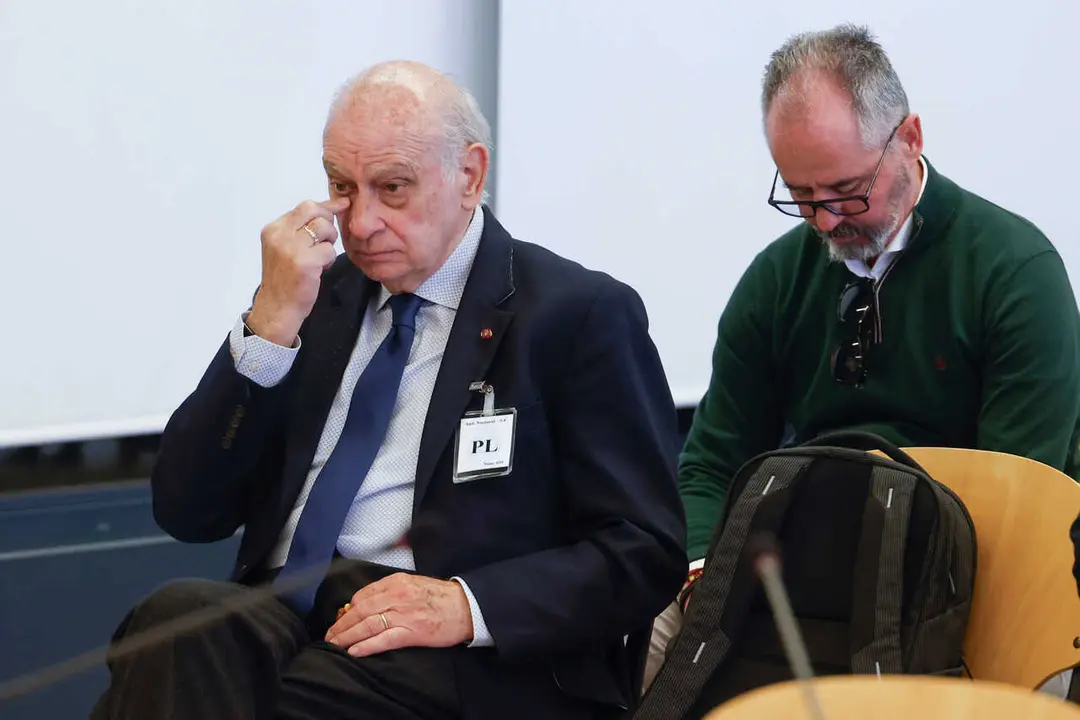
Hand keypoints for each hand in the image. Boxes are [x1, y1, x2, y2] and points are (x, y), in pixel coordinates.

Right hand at [246, 197, 349, 345]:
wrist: (277, 307)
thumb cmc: (284, 279)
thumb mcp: (284, 247)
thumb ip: (300, 228)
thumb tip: (328, 208)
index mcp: (273, 229)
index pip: (304, 206)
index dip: (326, 205)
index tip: (343, 204)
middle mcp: (280, 235)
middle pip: (315, 211)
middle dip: (328, 222)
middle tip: (327, 238)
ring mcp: (291, 248)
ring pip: (324, 228)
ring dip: (329, 242)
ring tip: (320, 257)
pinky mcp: (305, 262)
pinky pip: (330, 250)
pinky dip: (329, 260)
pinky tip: (320, 268)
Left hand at [324, 573, 473, 656]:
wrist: (466, 607)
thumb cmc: (441, 597)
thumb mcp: (414, 584)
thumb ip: (391, 591)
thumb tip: (366, 603)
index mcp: (397, 582)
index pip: (363, 595)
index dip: (348, 609)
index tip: (341, 619)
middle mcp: (398, 596)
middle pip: (361, 611)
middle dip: (341, 625)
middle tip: (329, 635)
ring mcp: (404, 614)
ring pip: (367, 625)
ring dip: (347, 637)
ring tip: (335, 645)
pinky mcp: (412, 632)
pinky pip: (383, 639)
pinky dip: (366, 646)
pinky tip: (354, 651)